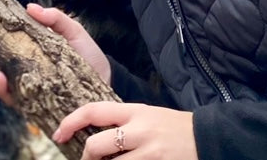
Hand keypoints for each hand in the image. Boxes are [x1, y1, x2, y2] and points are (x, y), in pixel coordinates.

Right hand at [0, 3, 111, 105]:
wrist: (106, 81)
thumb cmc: (87, 56)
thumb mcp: (73, 31)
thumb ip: (54, 19)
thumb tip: (29, 6)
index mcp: (24, 53)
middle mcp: (20, 72)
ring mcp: (25, 88)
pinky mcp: (33, 104)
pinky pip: (12, 99)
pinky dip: (3, 89)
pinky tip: (0, 77)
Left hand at [53, 101, 196, 159]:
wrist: (208, 138)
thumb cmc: (175, 128)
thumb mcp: (148, 115)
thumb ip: (123, 122)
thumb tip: (92, 134)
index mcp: (135, 111)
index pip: (93, 111)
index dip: (70, 121)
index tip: (58, 134)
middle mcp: (139, 130)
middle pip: (96, 145)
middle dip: (86, 158)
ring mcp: (149, 152)